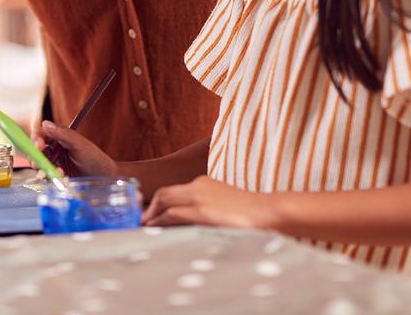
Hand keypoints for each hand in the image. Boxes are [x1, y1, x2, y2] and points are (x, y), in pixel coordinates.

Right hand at [37, 120, 117, 176]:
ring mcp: (55, 163)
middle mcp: (54, 149)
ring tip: (56, 173)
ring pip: (39, 165)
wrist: (106, 178)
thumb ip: (63, 134)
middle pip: (35, 151)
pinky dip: (51, 178)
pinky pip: (47, 177)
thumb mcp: (80, 144)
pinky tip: (63, 179)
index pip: (40, 134)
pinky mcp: (56, 176)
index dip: (36, 139)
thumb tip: (46, 123)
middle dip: (36, 157)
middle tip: (40, 164)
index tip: (39, 146)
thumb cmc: (95, 159)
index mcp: (59, 137)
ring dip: (44, 170)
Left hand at [141, 176, 277, 229]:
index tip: (151, 213)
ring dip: (152, 215)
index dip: (159, 202)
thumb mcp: (225, 205)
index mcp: (204, 183)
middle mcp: (198, 185)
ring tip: (144, 227)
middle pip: (164, 193)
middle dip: (150, 207)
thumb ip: (209, 208)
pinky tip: (154, 228)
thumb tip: (199, 220)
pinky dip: (160, 221)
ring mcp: (199, 197)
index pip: (174, 191)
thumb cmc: (251, 213)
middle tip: (142, 221)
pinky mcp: (202, 211)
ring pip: (165, 202)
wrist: (268, 212)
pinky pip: (173, 214)